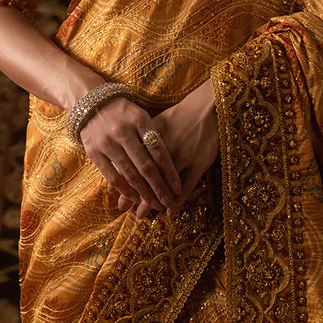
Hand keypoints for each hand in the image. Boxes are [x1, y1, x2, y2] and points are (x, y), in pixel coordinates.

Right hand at [80, 95, 181, 217]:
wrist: (91, 102)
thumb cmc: (123, 112)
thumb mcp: (141, 116)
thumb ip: (153, 135)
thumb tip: (170, 165)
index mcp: (139, 120)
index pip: (159, 151)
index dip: (169, 172)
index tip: (178, 189)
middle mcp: (123, 131)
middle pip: (146, 166)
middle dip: (159, 188)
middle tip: (168, 203)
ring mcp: (107, 142)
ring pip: (129, 174)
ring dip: (144, 193)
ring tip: (154, 205)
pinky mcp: (94, 152)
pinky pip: (112, 176)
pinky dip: (124, 189)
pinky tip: (134, 198)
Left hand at [108, 79, 218, 216]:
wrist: (208, 107)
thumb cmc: (179, 116)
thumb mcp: (158, 123)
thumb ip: (141, 139)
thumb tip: (121, 155)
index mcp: (152, 136)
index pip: (133, 160)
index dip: (123, 178)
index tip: (114, 193)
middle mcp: (165, 147)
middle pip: (145, 175)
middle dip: (133, 193)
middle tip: (123, 209)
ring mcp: (183, 156)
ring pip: (163, 183)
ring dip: (151, 200)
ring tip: (141, 214)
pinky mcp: (199, 163)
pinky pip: (186, 186)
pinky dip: (177, 201)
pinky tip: (169, 212)